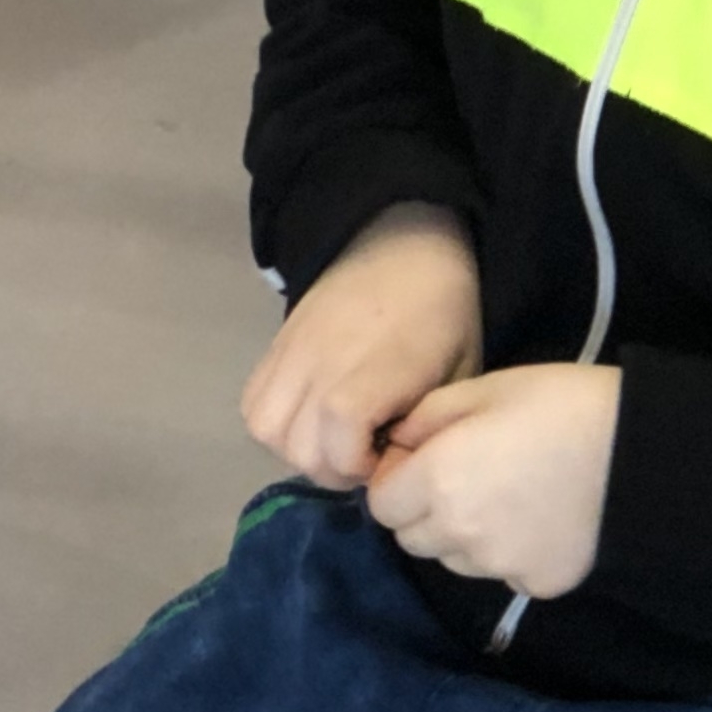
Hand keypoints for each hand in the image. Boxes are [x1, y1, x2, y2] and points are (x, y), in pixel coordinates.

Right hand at [240, 205, 481, 486]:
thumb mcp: (459, 372)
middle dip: (332, 466)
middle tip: (363, 453)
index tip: (385, 458)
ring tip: (332, 439)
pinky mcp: (275, 345)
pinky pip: (252, 402)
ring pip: (266, 429)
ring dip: (298, 447)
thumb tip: (395, 464)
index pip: (337, 445)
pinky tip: (309, 418)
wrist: (406, 245)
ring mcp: (291, 353)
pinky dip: (275, 422)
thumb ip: (426, 425)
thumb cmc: (444, 312)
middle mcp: (321, 364)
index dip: (357, 467)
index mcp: (374, 372)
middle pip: (298, 446)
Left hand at [364, 363, 619, 598]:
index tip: (426, 459)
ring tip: (508, 495)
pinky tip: (541, 519)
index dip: (397, 480)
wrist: (646, 452)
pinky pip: (503, 573)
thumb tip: (399, 444)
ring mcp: (500, 565)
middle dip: (424, 510)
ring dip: (463, 535)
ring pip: (455, 559)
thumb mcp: (486, 388)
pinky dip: (510, 553)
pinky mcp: (539, 584)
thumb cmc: (562, 404)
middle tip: (467, 475)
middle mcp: (460, 534)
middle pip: (413, 538)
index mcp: (438, 480)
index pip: (381, 504)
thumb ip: (427, 417)